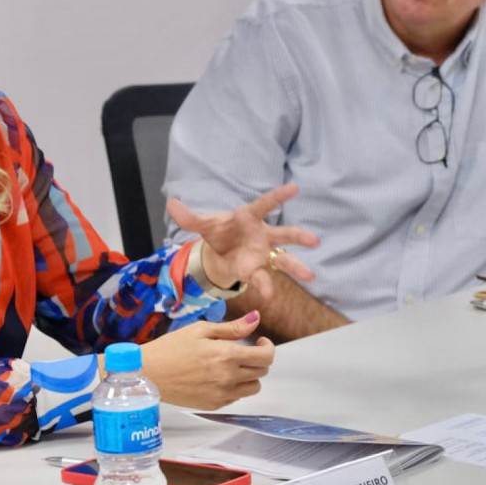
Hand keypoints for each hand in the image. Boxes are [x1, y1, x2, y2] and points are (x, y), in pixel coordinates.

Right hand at [140, 311, 273, 409]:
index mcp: (226, 355)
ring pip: (253, 387)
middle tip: (245, 351)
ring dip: (250, 375)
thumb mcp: (201, 330)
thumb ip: (232, 328)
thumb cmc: (171, 348)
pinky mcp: (214, 405)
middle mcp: (228, 378)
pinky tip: (220, 376)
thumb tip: (256, 318)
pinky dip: (236, 387)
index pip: (265, 357)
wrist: (149, 373)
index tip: (259, 342)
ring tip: (233, 365)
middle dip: (258, 359)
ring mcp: (222, 394)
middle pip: (261, 372)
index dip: (267, 347)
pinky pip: (237, 397)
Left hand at [167, 184, 318, 300]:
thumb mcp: (203, 224)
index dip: (279, 196)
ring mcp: (263, 253)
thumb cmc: (218, 232)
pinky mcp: (257, 270)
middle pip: (283, 234)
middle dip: (299, 237)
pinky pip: (263, 278)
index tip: (295, 188)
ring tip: (310, 275)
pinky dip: (265, 287)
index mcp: (250, 217)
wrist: (218, 252)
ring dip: (295, 267)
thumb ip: (189, 217)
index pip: (266, 204)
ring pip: (282, 259)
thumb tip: (171, 203)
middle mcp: (262, 235)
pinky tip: (268, 296)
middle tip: (314, 241)